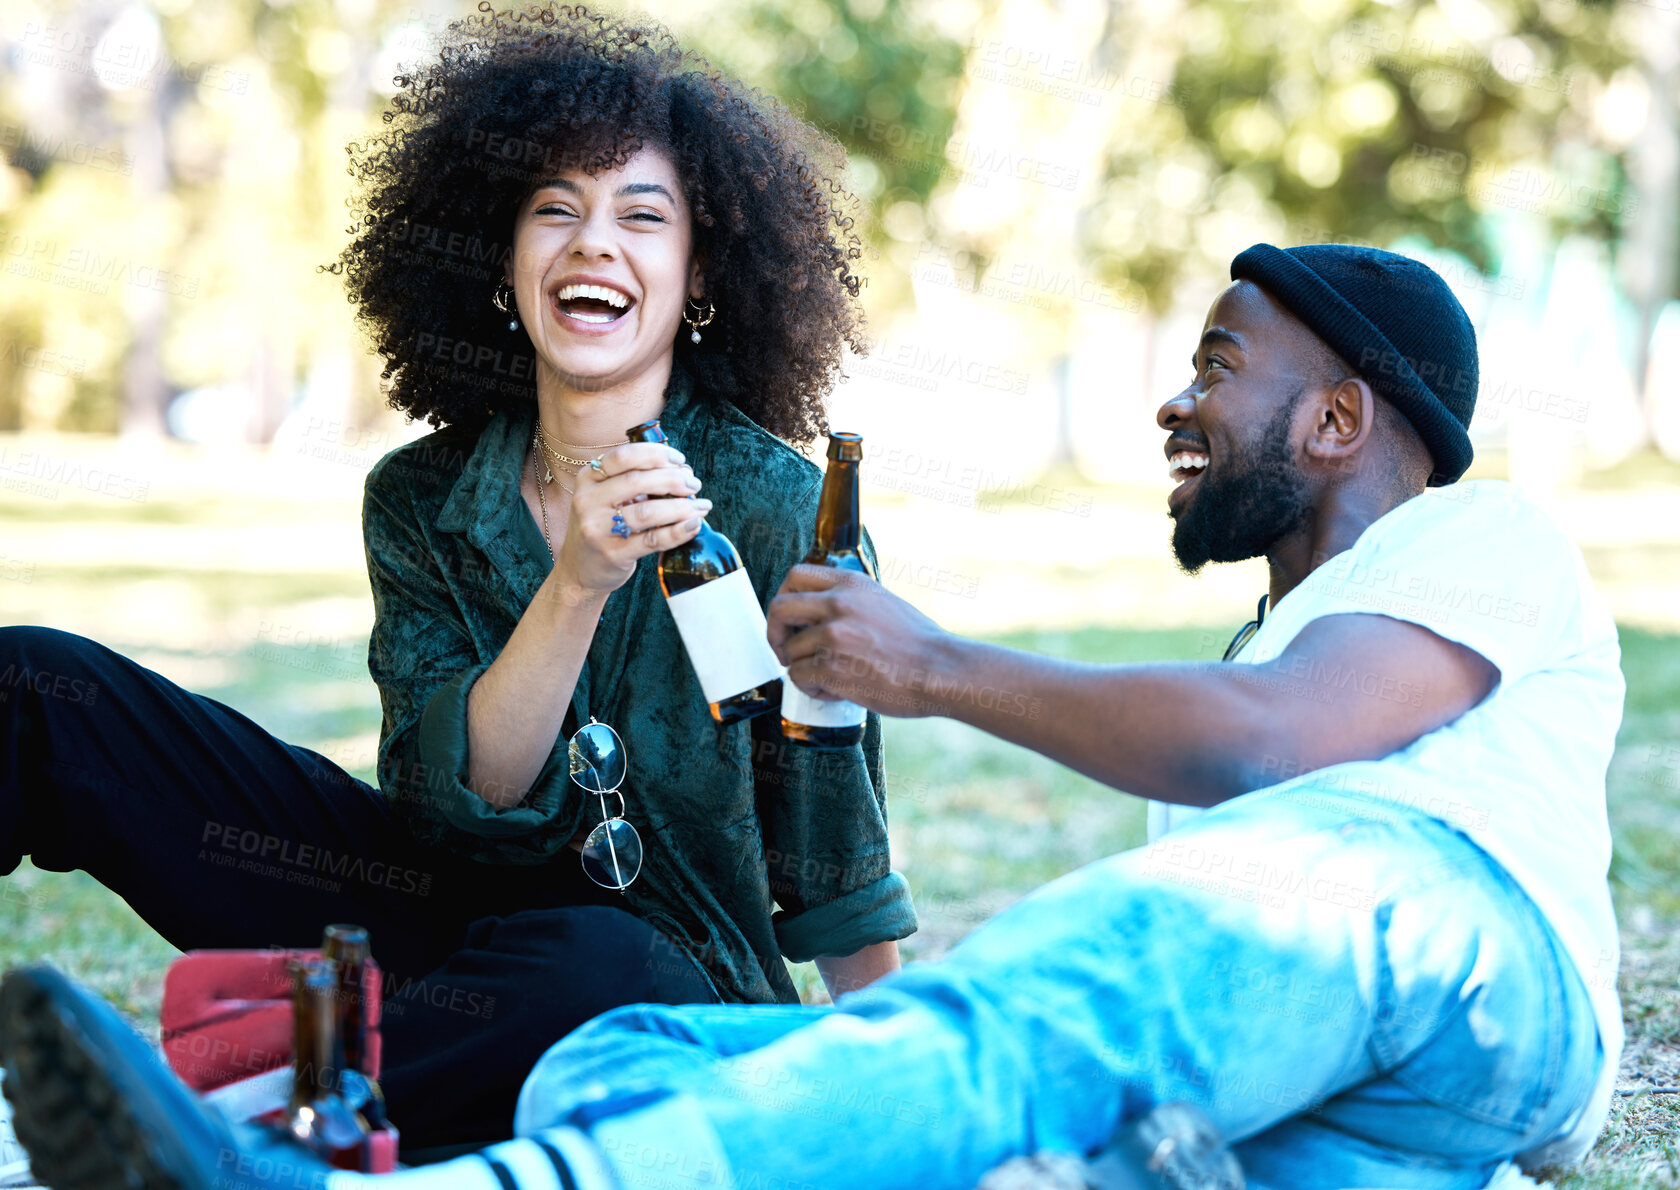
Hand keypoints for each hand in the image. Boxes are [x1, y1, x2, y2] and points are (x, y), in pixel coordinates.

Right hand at [553, 442, 708, 592]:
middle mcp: (588, 501)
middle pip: (638, 481)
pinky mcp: (612, 554)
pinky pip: (652, 540)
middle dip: (674, 479)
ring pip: (647, 512)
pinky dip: (678, 531)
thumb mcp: (604, 496)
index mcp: (588, 479)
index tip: (680, 460)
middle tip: (694, 484)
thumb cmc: (602, 526)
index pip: (624, 456)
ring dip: (681, 506)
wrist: (579, 569)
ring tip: (701, 506)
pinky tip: (694, 525)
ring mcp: (598, 529)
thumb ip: (632, 480)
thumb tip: (682, 471)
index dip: (656, 454)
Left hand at [766, 565, 952, 717]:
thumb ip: (850, 600)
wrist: (940, 670)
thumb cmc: (918, 644)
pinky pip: (799, 678)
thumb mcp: (882, 601)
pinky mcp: (832, 668)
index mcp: (851, 584)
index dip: (784, 598)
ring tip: (829, 678)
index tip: (790, 619)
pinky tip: (835, 690)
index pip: (796, 575)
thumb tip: (818, 612)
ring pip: (790, 653)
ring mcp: (834, 636)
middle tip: (787, 651)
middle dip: (775, 634)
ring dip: (803, 669)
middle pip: (779, 609)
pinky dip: (812, 689)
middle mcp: (838, 604)